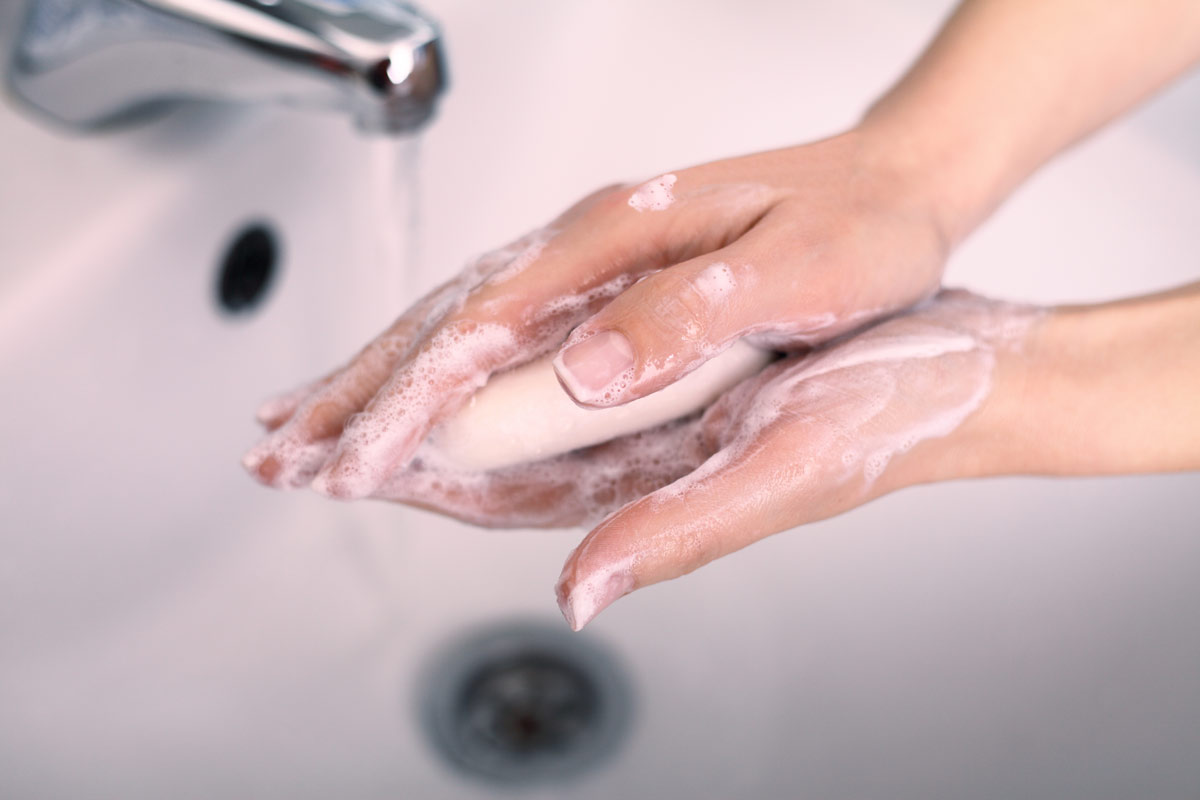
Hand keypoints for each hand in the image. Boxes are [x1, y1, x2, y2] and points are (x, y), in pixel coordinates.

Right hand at [244, 129, 950, 497]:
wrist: (894, 186)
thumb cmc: (858, 228)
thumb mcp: (797, 272)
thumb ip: (687, 314)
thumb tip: (579, 371)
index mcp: (619, 238)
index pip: (481, 329)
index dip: (408, 404)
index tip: (351, 464)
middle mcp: (587, 240)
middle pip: (443, 318)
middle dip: (356, 389)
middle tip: (280, 451)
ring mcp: (589, 254)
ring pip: (456, 316)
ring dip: (377, 373)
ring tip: (311, 421)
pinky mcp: (604, 273)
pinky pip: (496, 319)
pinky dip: (436, 358)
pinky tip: (412, 382)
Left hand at [343, 290, 1039, 629]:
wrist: (962, 371)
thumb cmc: (890, 417)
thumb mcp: (780, 473)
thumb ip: (674, 536)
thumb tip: (578, 601)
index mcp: (650, 488)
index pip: (499, 491)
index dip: (407, 476)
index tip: (326, 464)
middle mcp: (641, 458)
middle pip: (490, 460)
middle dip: (392, 447)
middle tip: (302, 438)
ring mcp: (657, 420)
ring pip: (519, 420)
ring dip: (439, 409)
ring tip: (360, 401)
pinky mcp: (680, 382)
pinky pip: (574, 380)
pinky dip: (513, 367)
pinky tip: (482, 356)